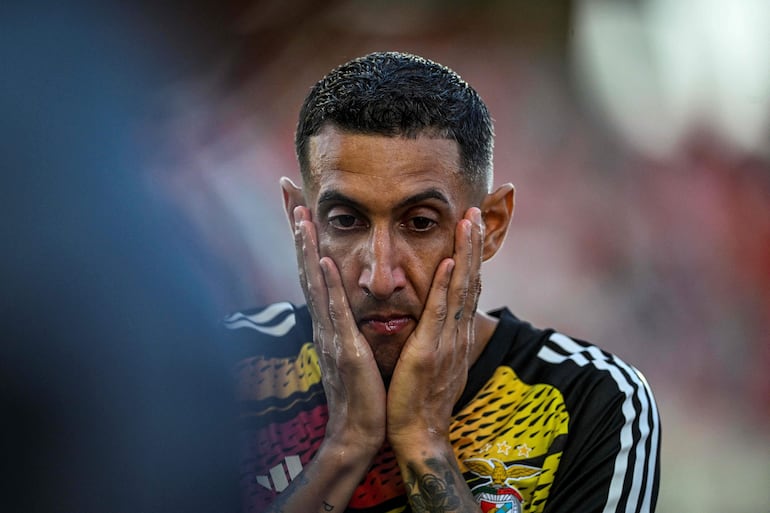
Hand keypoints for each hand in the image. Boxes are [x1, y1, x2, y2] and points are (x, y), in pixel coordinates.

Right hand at [293, 206, 386, 454]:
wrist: (360, 430)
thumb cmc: (361, 389)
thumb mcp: (352, 346)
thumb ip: (347, 320)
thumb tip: (347, 298)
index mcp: (329, 317)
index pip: (314, 265)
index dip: (304, 233)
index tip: (298, 199)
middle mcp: (323, 320)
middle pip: (306, 264)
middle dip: (295, 226)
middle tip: (286, 189)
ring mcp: (330, 333)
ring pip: (315, 283)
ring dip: (307, 249)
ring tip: (300, 215)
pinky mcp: (345, 349)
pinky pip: (335, 312)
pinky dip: (328, 286)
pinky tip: (324, 261)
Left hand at [386, 207, 483, 451]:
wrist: (418, 435)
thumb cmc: (421, 401)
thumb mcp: (436, 363)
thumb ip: (437, 339)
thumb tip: (437, 322)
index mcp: (455, 334)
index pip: (467, 287)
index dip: (471, 256)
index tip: (472, 228)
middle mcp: (456, 333)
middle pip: (470, 281)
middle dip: (474, 245)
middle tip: (477, 211)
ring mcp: (446, 341)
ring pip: (460, 289)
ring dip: (465, 254)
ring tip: (469, 221)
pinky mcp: (430, 351)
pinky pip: (439, 313)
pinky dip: (445, 286)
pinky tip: (448, 262)